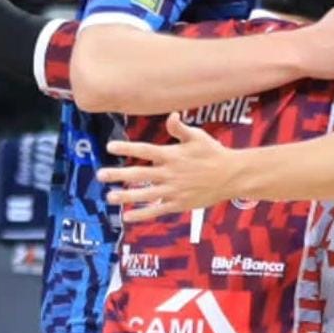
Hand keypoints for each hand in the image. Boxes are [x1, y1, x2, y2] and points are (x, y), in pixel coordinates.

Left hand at [100, 113, 237, 221]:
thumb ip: (181, 129)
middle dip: (119, 175)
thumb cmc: (214, 153)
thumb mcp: (199, 137)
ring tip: (109, 197)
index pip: (145, 150)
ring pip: (146, 194)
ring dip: (126, 196)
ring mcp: (175, 190)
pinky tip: (128, 216)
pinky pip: (157, 210)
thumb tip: (171, 116)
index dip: (127, 148)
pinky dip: (142, 214)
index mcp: (173, 155)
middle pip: (140, 174)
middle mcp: (171, 173)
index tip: (110, 147)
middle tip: (100, 175)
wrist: (233, 175)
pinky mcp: (180, 204)